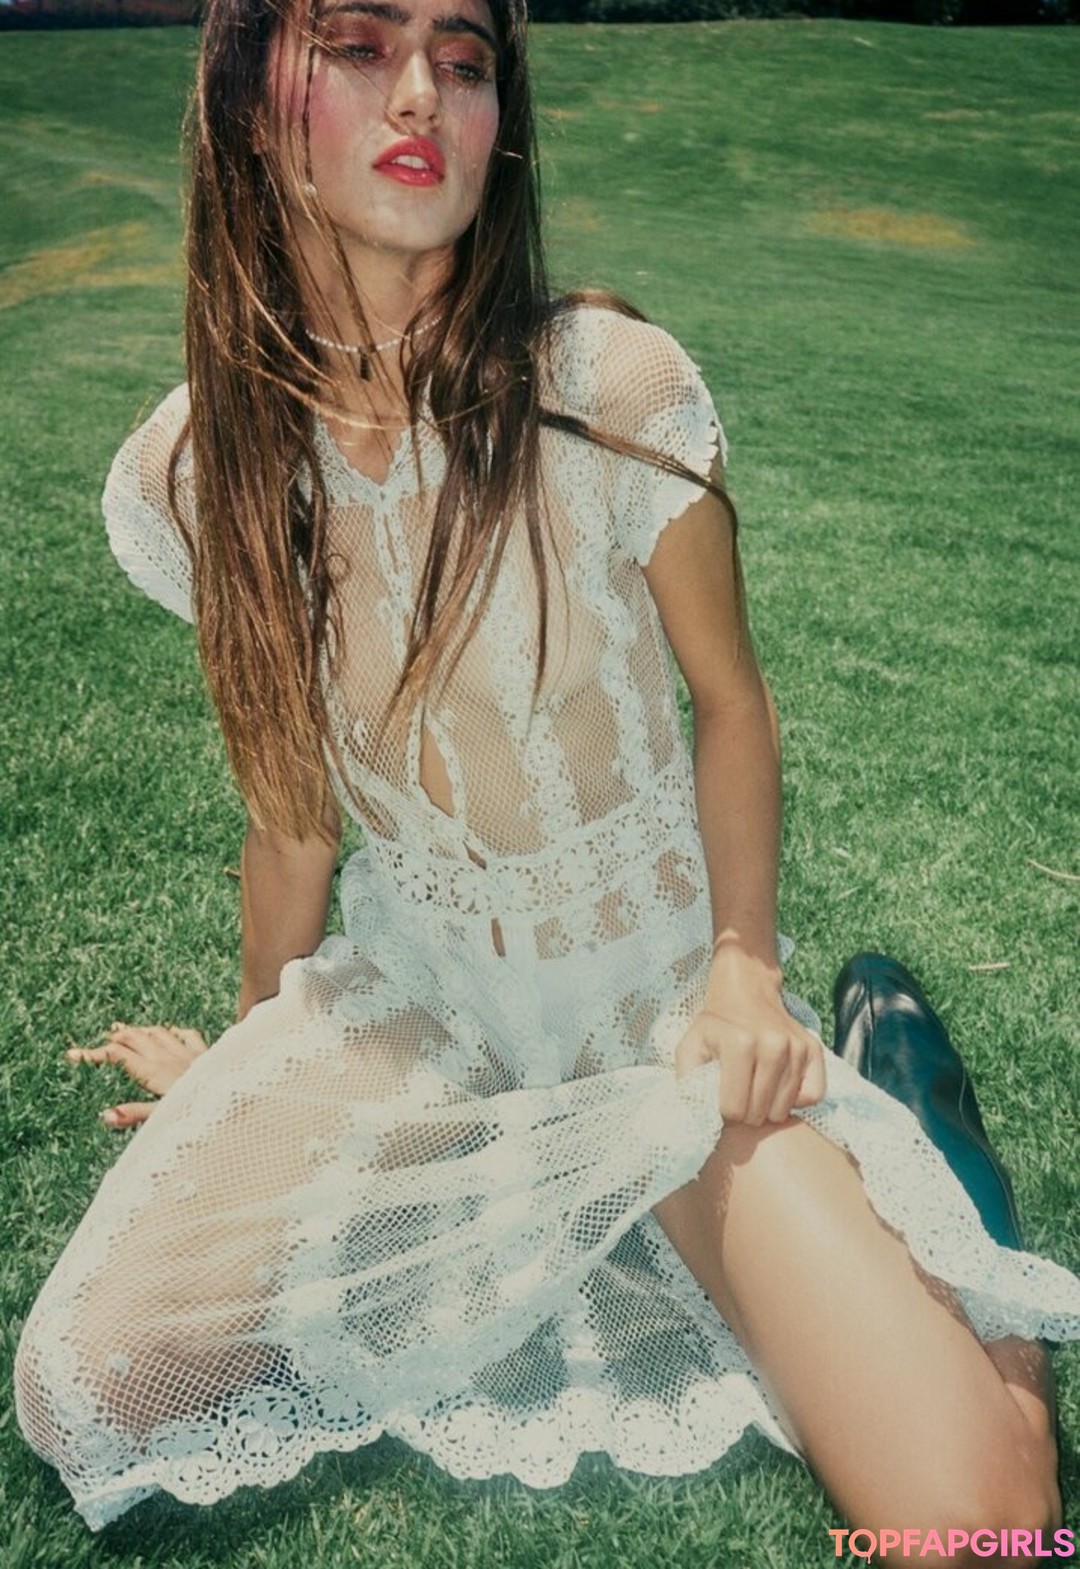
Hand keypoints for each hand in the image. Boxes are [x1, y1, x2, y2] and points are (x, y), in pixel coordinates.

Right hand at [66, 1023, 208, 1129]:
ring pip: (158, 1034)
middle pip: (136, 1041)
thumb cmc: (201, 1110)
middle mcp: (169, 1058)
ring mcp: (189, 1054)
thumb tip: (105, 1115)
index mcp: (154, 1073)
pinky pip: (187, 1035)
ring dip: (140, 1030)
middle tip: (102, 1036)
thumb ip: (135, 1114)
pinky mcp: (206, 1054)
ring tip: (126, 1027)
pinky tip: (171, 1029)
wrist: (240, 1096)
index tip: (72, 1054)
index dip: (94, 1054)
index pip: (118, 1057)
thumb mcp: (165, 1117)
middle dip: (117, 1038)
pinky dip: (174, 1031)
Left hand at [673, 965, 825, 1125]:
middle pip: (760, 1114)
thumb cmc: (716, 1025)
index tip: (720, 1099)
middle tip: (738, 1095)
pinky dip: (794, 1100)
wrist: (746, 992)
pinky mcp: (813, 1050)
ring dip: (767, 1108)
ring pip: (784, 1110)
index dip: (723, 1113)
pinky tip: (777, 1086)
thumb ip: (687, 1081)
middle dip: (745, 1113)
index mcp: (739, 1044)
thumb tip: (696, 1117)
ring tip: (755, 1089)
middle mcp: (773, 1045)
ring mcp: (796, 1047)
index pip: (735, 1111)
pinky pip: (812, 1096)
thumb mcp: (690, 1046)